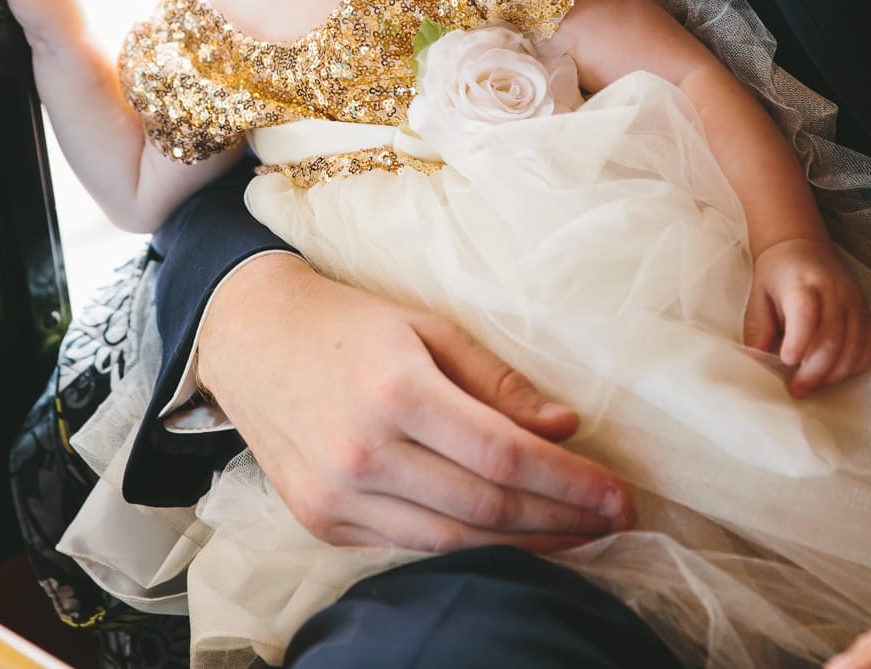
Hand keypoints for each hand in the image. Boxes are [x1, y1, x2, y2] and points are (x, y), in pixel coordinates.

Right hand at [196, 254, 634, 552]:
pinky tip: (508, 539)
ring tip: (576, 538)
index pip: (504, 454)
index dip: (571, 483)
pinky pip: (410, 547)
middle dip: (562, 521)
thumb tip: (566, 428)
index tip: (621, 497)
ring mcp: (337, 496)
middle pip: (486, 506)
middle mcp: (363, 452)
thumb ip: (498, 381)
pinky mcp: (320, 522)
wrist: (248, 337)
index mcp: (396, 391)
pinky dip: (466, 547)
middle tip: (613, 522)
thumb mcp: (428, 326)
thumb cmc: (349, 323)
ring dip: (524, 546)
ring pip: (452, 541)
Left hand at [743, 236, 870, 396]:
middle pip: (832, 337)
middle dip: (814, 371)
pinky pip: (870, 342)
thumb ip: (758, 331)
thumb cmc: (775, 275)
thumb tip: (758, 365)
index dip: (798, 341)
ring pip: (854, 344)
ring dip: (835, 373)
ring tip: (815, 384)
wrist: (800, 246)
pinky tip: (837, 373)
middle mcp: (832, 290)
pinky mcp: (864, 309)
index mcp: (800, 283)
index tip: (786, 361)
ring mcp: (853, 300)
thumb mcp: (757, 298)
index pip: (806, 312)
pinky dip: (856, 364)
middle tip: (797, 389)